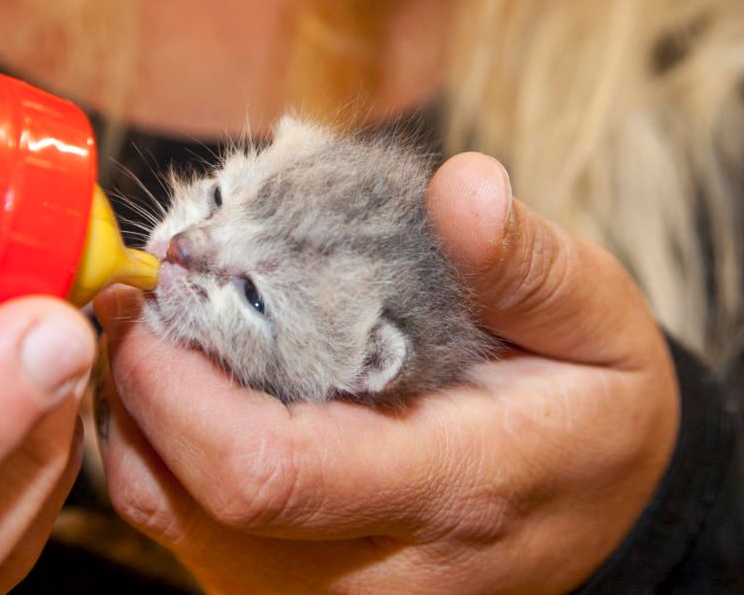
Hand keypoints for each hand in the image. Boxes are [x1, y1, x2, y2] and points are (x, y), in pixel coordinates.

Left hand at [94, 153, 679, 593]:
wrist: (605, 512)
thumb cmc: (589, 410)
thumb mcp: (598, 323)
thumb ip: (527, 264)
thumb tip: (463, 188)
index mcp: (453, 495)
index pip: (270, 473)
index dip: (177, 386)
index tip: (158, 290)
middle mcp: (378, 580)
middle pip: (191, 507)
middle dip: (139, 390)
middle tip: (144, 295)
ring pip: (169, 521)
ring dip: (140, 418)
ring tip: (161, 333)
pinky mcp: (288, 594)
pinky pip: (180, 528)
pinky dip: (158, 452)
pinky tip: (185, 389)